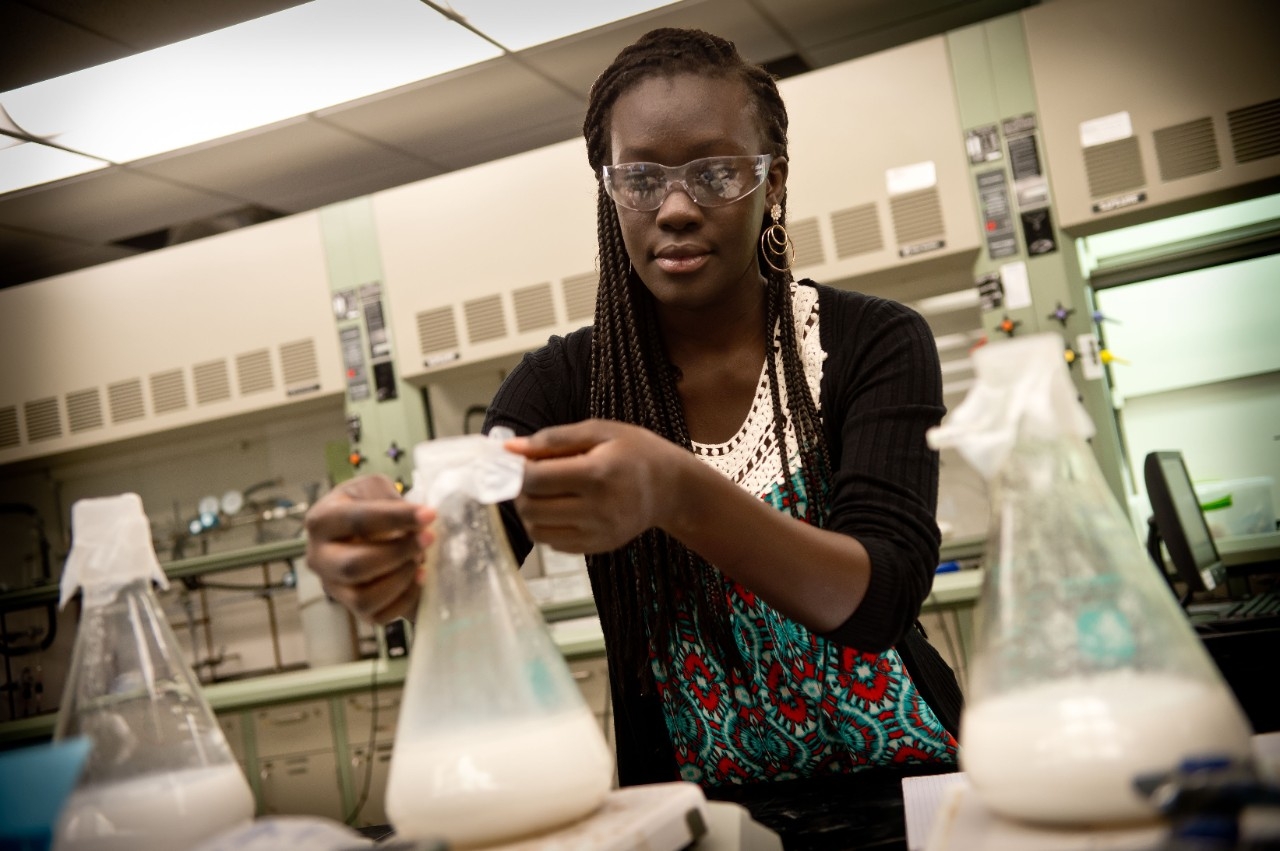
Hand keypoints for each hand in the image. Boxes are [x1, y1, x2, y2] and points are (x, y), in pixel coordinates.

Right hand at [303, 474, 433, 623]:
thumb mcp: (374, 488)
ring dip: (401, 579)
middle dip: (398, 553)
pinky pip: (377, 616)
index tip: (429, 514)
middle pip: (354, 566)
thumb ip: (390, 500)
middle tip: (428, 538)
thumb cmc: (368, 505)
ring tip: (420, 559)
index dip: (396, 518)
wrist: (363, 532)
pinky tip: (419, 577)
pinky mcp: (352, 608)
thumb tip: (416, 522)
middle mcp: (319, 558)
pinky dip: (404, 599)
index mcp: (321, 521)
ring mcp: (333, 587)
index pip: (356, 521)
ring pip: (364, 598)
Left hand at [505, 419, 686, 553]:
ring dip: (529, 511)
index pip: (536, 479)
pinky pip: (553, 543)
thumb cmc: (635, 452)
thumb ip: (553, 438)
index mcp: (597, 474)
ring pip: (537, 530)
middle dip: (520, 491)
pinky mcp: (598, 547)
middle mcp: (597, 509)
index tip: (517, 461)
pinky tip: (560, 507)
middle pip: (531, 508)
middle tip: (529, 476)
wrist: (671, 488)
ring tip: (543, 492)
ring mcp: (598, 533)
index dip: (517, 469)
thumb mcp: (599, 431)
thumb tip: (510, 448)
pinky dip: (546, 525)